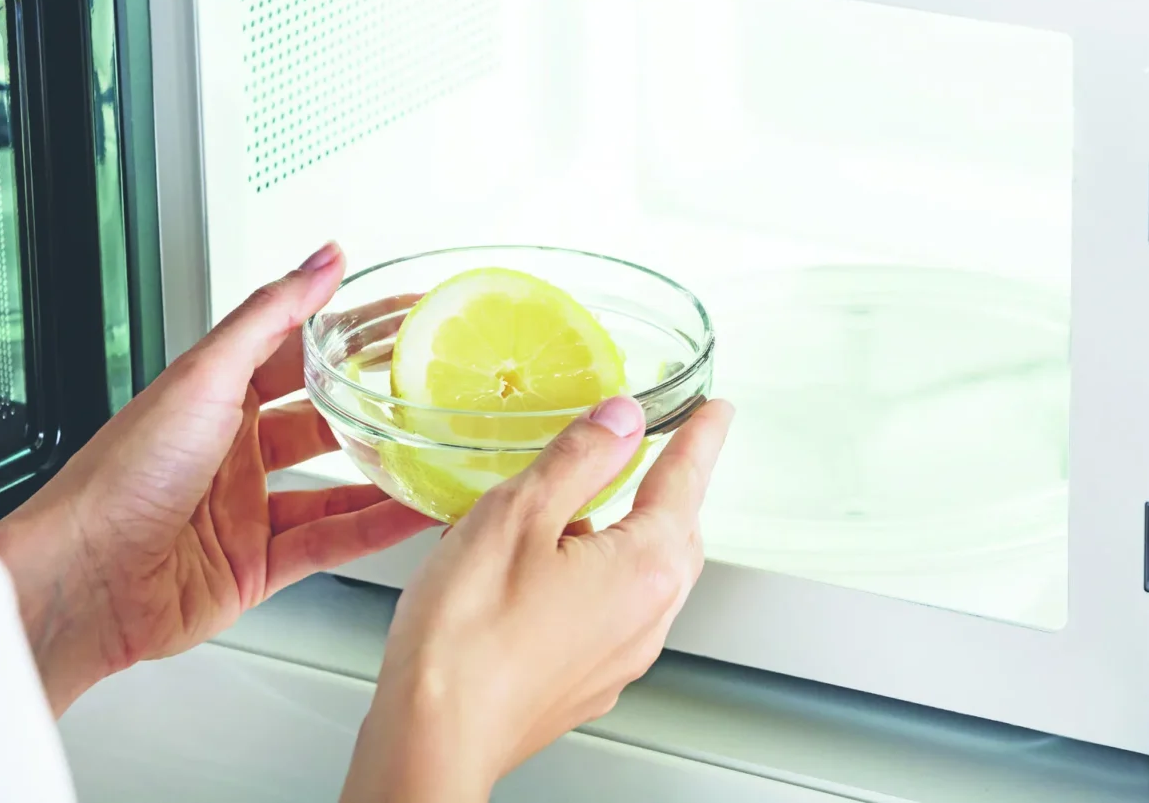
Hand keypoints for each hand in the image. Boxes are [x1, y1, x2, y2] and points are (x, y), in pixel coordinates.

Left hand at [0, 243, 438, 713]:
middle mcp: (230, 451)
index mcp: (212, 398)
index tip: (400, 317)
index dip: (348, 334)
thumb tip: (320, 260)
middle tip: (430, 390)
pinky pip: (332, 540)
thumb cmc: (121, 474)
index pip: (295, 352)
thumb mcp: (205, 376)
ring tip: (435, 456)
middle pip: (320, 420)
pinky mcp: (257, 566)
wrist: (84, 578)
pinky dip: (377, 529)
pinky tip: (414, 515)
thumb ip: (270, 316)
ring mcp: (245, 510)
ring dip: (384, 473)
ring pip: (335, 485)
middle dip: (373, 406)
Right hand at [340, 395, 734, 802]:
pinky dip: (599, 576)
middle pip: (676, 533)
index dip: (700, 438)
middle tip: (663, 450)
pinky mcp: (586, 682)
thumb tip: (621, 419)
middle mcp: (647, 617)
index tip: (715, 411)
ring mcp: (620, 657)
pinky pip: (613, 613)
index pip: (685, 481)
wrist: (433, 737)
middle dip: (671, 488)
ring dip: (629, 534)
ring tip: (584, 505)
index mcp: (643, 567)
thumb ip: (578, 458)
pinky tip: (549, 569)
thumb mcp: (518, 514)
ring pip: (644, 576)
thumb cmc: (467, 635)